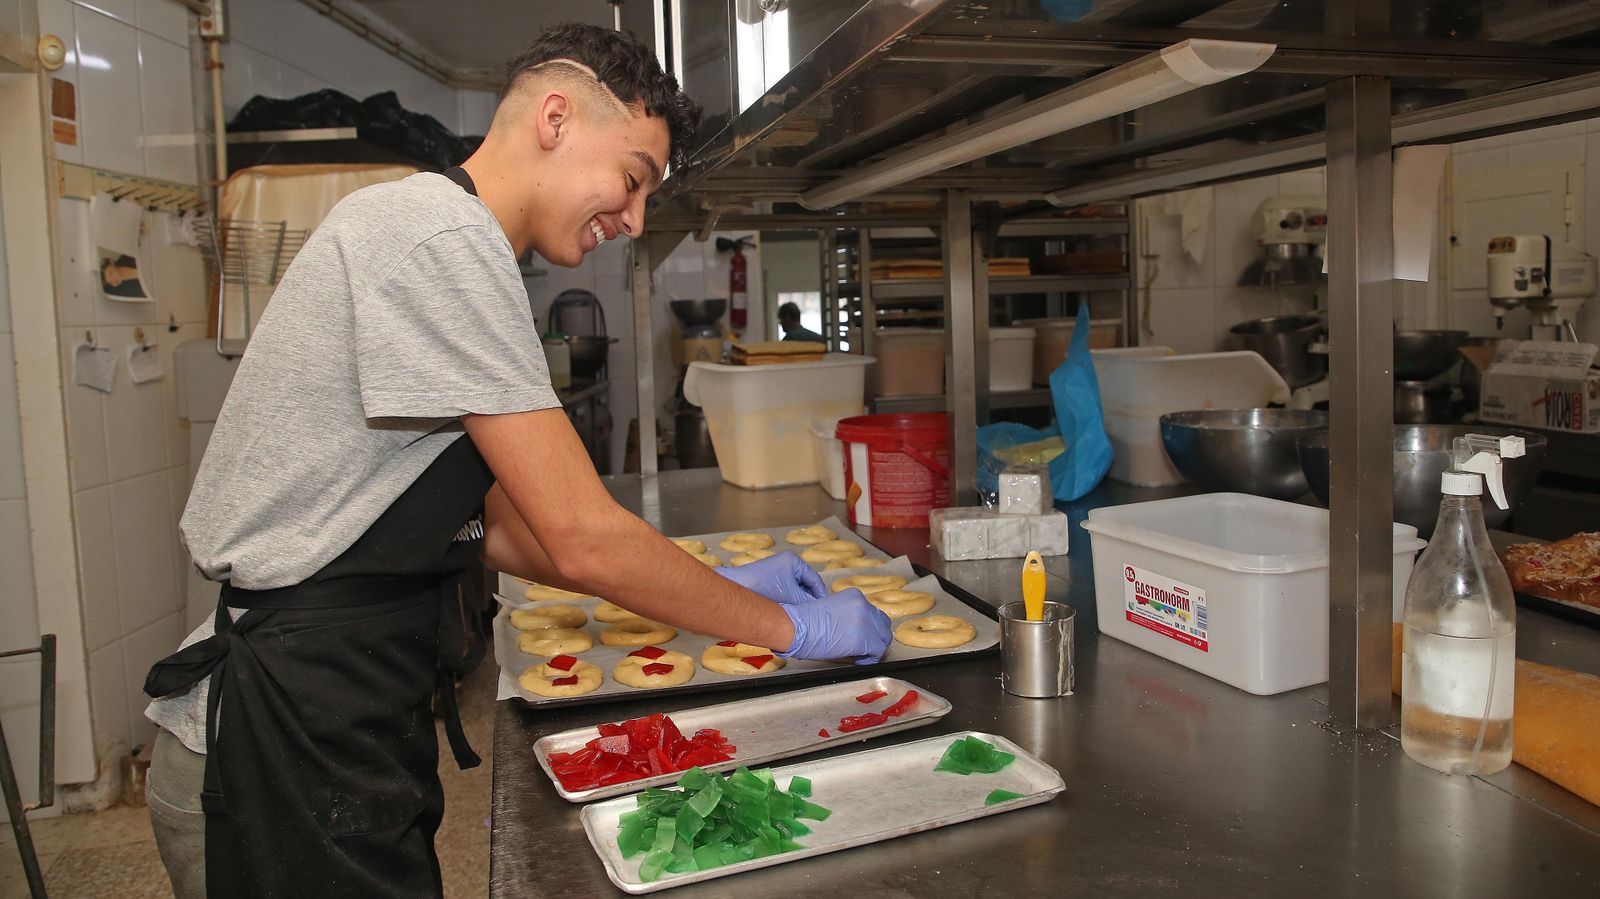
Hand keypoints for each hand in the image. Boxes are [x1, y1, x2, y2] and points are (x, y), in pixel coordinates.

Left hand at [714, 551, 825, 605]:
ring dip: (797, 602)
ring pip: (793, 589)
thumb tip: (817, 609)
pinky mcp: (765, 580)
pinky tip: (786, 613)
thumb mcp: (794, 598)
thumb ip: (809, 602)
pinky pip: (782, 591)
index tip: (823, 610)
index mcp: (794, 560)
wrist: (737, 587)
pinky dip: (786, 601)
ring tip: (800, 616)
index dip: (820, 596)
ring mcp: (774, 571)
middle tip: (813, 614)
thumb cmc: (767, 590)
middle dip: (808, 600)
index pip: (814, 579)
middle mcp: (784, 563)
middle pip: (804, 584)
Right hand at [777, 588, 892, 664]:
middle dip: (875, 636)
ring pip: (883, 637)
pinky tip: (858, 661)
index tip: (860, 637)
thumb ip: (846, 615)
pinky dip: (870, 658)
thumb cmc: (804, 620)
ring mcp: (866, 621)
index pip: (872, 613)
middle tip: (865, 647)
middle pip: (882, 623)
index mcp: (855, 596)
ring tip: (861, 655)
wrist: (796, 626)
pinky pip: (877, 652)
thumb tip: (853, 631)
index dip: (868, 627)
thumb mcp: (830, 609)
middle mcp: (864, 605)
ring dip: (874, 647)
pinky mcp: (865, 639)